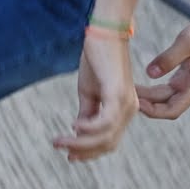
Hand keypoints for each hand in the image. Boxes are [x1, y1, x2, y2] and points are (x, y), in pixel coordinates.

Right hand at [53, 33, 138, 162]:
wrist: (104, 33)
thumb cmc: (97, 60)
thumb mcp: (89, 92)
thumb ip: (87, 113)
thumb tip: (79, 133)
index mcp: (124, 110)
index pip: (109, 141)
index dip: (90, 152)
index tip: (70, 155)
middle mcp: (129, 110)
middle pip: (108, 144)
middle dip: (84, 152)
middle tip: (62, 151)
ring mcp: (126, 103)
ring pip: (105, 137)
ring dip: (80, 143)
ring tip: (60, 140)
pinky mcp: (118, 94)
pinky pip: (104, 123)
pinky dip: (88, 128)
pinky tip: (74, 125)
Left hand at [136, 17, 189, 120]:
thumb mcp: (186, 42)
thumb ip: (168, 58)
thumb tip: (150, 73)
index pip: (172, 110)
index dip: (153, 111)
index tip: (136, 103)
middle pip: (165, 107)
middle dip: (145, 104)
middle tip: (124, 94)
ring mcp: (187, 85)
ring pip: (163, 99)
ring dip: (147, 98)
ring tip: (127, 89)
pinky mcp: (183, 78)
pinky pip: (164, 90)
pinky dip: (151, 91)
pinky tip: (137, 86)